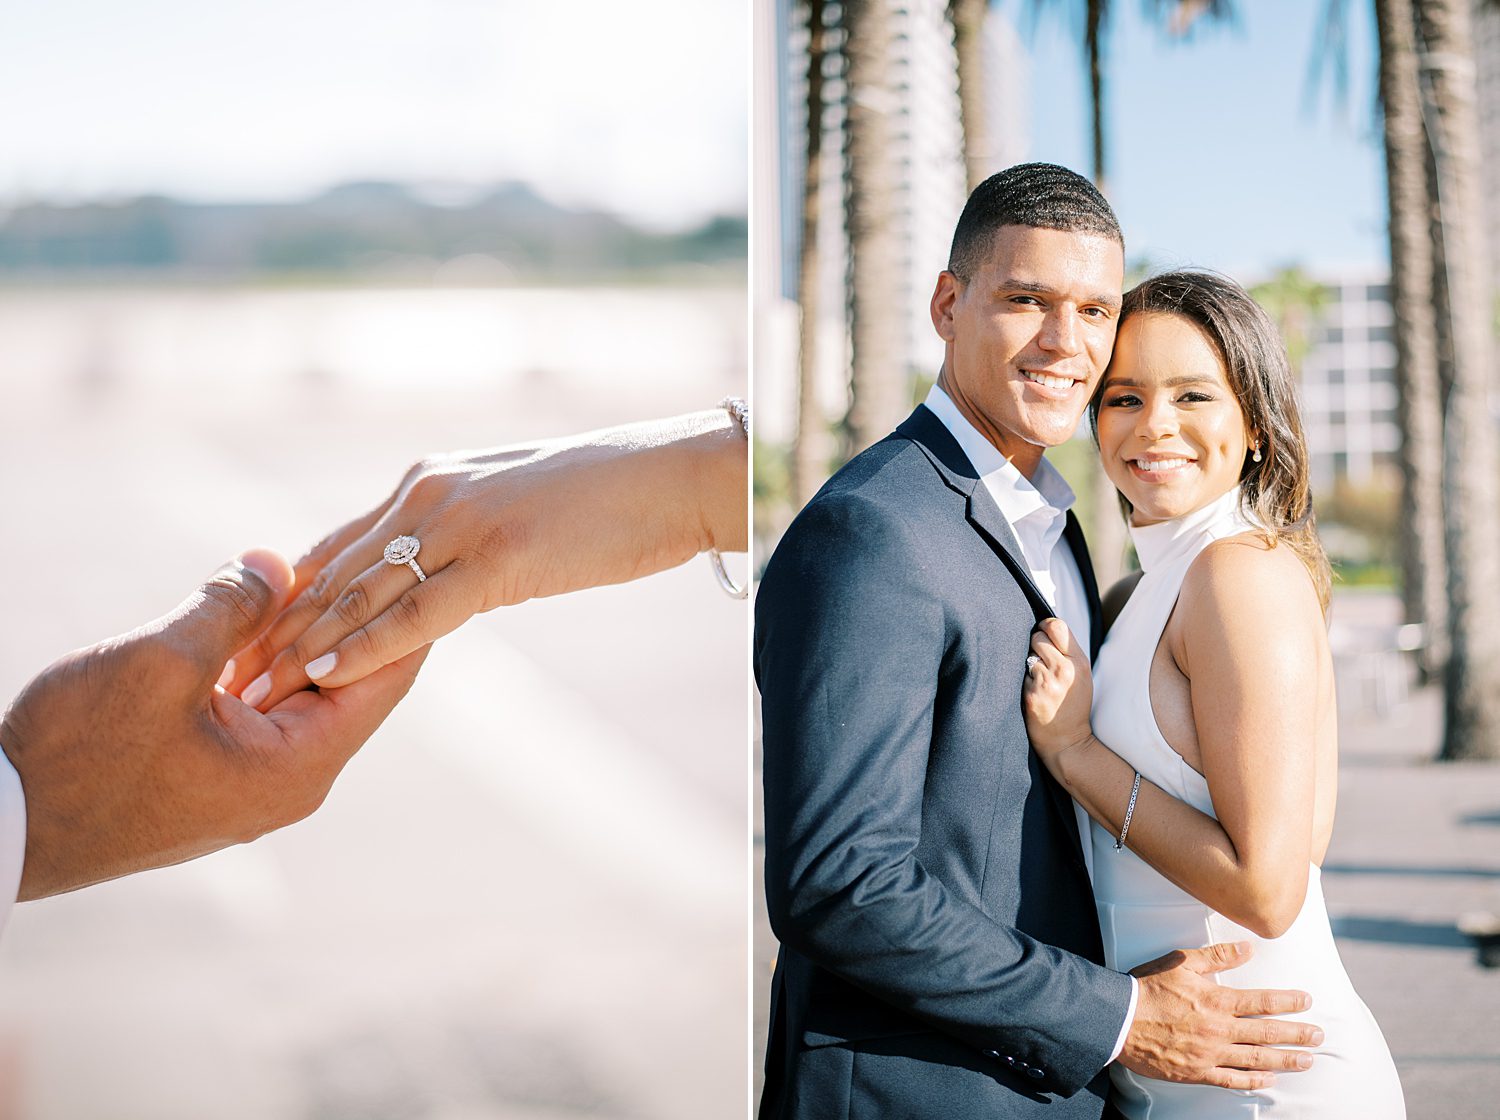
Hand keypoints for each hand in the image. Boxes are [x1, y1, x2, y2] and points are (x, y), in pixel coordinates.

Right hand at [0, 549, 426, 900]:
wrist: (4, 824)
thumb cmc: (78, 756)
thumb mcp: (160, 662)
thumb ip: (230, 607)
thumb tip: (277, 561)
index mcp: (300, 767)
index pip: (384, 679)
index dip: (401, 615)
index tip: (418, 561)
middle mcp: (291, 782)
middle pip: (348, 682)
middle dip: (344, 615)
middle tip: (360, 549)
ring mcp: (253, 781)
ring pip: (299, 691)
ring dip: (292, 635)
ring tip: (301, 571)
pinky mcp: (216, 772)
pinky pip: (259, 707)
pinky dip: (257, 662)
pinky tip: (247, 616)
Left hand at [226, 409, 746, 711]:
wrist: (674, 477)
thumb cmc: (607, 496)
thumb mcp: (514, 507)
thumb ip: (462, 536)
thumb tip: (438, 575)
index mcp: (430, 480)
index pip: (337, 547)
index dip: (287, 601)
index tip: (248, 647)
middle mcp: (430, 494)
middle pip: (333, 573)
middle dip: (278, 634)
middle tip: (232, 684)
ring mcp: (463, 523)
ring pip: (362, 594)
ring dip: (305, 649)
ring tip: (259, 694)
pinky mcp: (500, 558)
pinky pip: (419, 613)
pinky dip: (367, 646)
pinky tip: (330, 675)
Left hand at [1021, 617, 1093, 762]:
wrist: (1068, 741)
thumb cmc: (1072, 706)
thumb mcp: (1080, 676)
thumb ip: (1067, 653)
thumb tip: (1046, 627)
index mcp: (1079, 662)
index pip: (1058, 626)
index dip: (1045, 626)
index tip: (1041, 632)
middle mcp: (1065, 669)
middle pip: (1037, 636)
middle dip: (1034, 646)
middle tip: (1040, 663)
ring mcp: (1047, 682)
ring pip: (1026, 654)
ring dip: (1028, 664)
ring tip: (1038, 681)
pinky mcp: (1032, 694)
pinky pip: (1019, 674)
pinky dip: (1023, 680)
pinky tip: (1033, 692)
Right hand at [1120, 941, 1321, 1089]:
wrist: (1119, 1020)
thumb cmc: (1147, 987)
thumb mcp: (1181, 961)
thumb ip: (1217, 956)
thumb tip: (1248, 949)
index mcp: (1216, 1001)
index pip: (1262, 1002)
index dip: (1288, 1002)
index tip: (1307, 1001)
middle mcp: (1219, 1030)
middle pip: (1266, 1033)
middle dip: (1297, 1034)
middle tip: (1319, 1036)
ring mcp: (1210, 1054)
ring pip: (1256, 1059)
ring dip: (1285, 1060)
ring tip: (1307, 1060)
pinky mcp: (1197, 1071)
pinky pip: (1232, 1080)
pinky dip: (1253, 1082)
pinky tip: (1269, 1080)